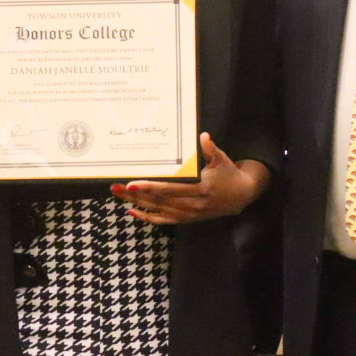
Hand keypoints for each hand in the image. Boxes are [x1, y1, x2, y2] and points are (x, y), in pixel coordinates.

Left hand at [110, 132, 267, 224]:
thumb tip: (203, 136)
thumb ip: (211, 149)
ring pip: (158, 210)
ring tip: (118, 195)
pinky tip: (132, 211)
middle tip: (115, 187)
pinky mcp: (187, 219)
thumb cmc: (228, 174)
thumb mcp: (222, 159)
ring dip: (137, 203)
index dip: (150, 187)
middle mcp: (192, 205)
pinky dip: (147, 217)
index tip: (132, 183)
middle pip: (158, 201)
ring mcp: (188, 214)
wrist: (240, 196)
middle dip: (135, 194)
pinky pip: (164, 219)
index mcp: (200, 189)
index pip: (170, 189)